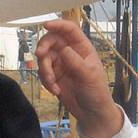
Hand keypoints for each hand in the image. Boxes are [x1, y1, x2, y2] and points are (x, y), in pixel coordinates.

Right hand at [35, 20, 121, 137]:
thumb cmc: (96, 92)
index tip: (46, 25)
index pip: (69, 30)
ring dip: (44, 70)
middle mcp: (70, 52)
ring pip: (44, 58)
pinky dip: (45, 82)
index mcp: (82, 48)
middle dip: (44, 47)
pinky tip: (56, 91)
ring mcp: (60, 64)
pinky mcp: (53, 76)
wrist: (91, 113)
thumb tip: (63, 49)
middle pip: (51, 41)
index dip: (58, 24)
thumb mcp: (89, 76)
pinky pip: (42, 73)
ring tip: (53, 84)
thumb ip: (76, 62)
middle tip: (40, 55)